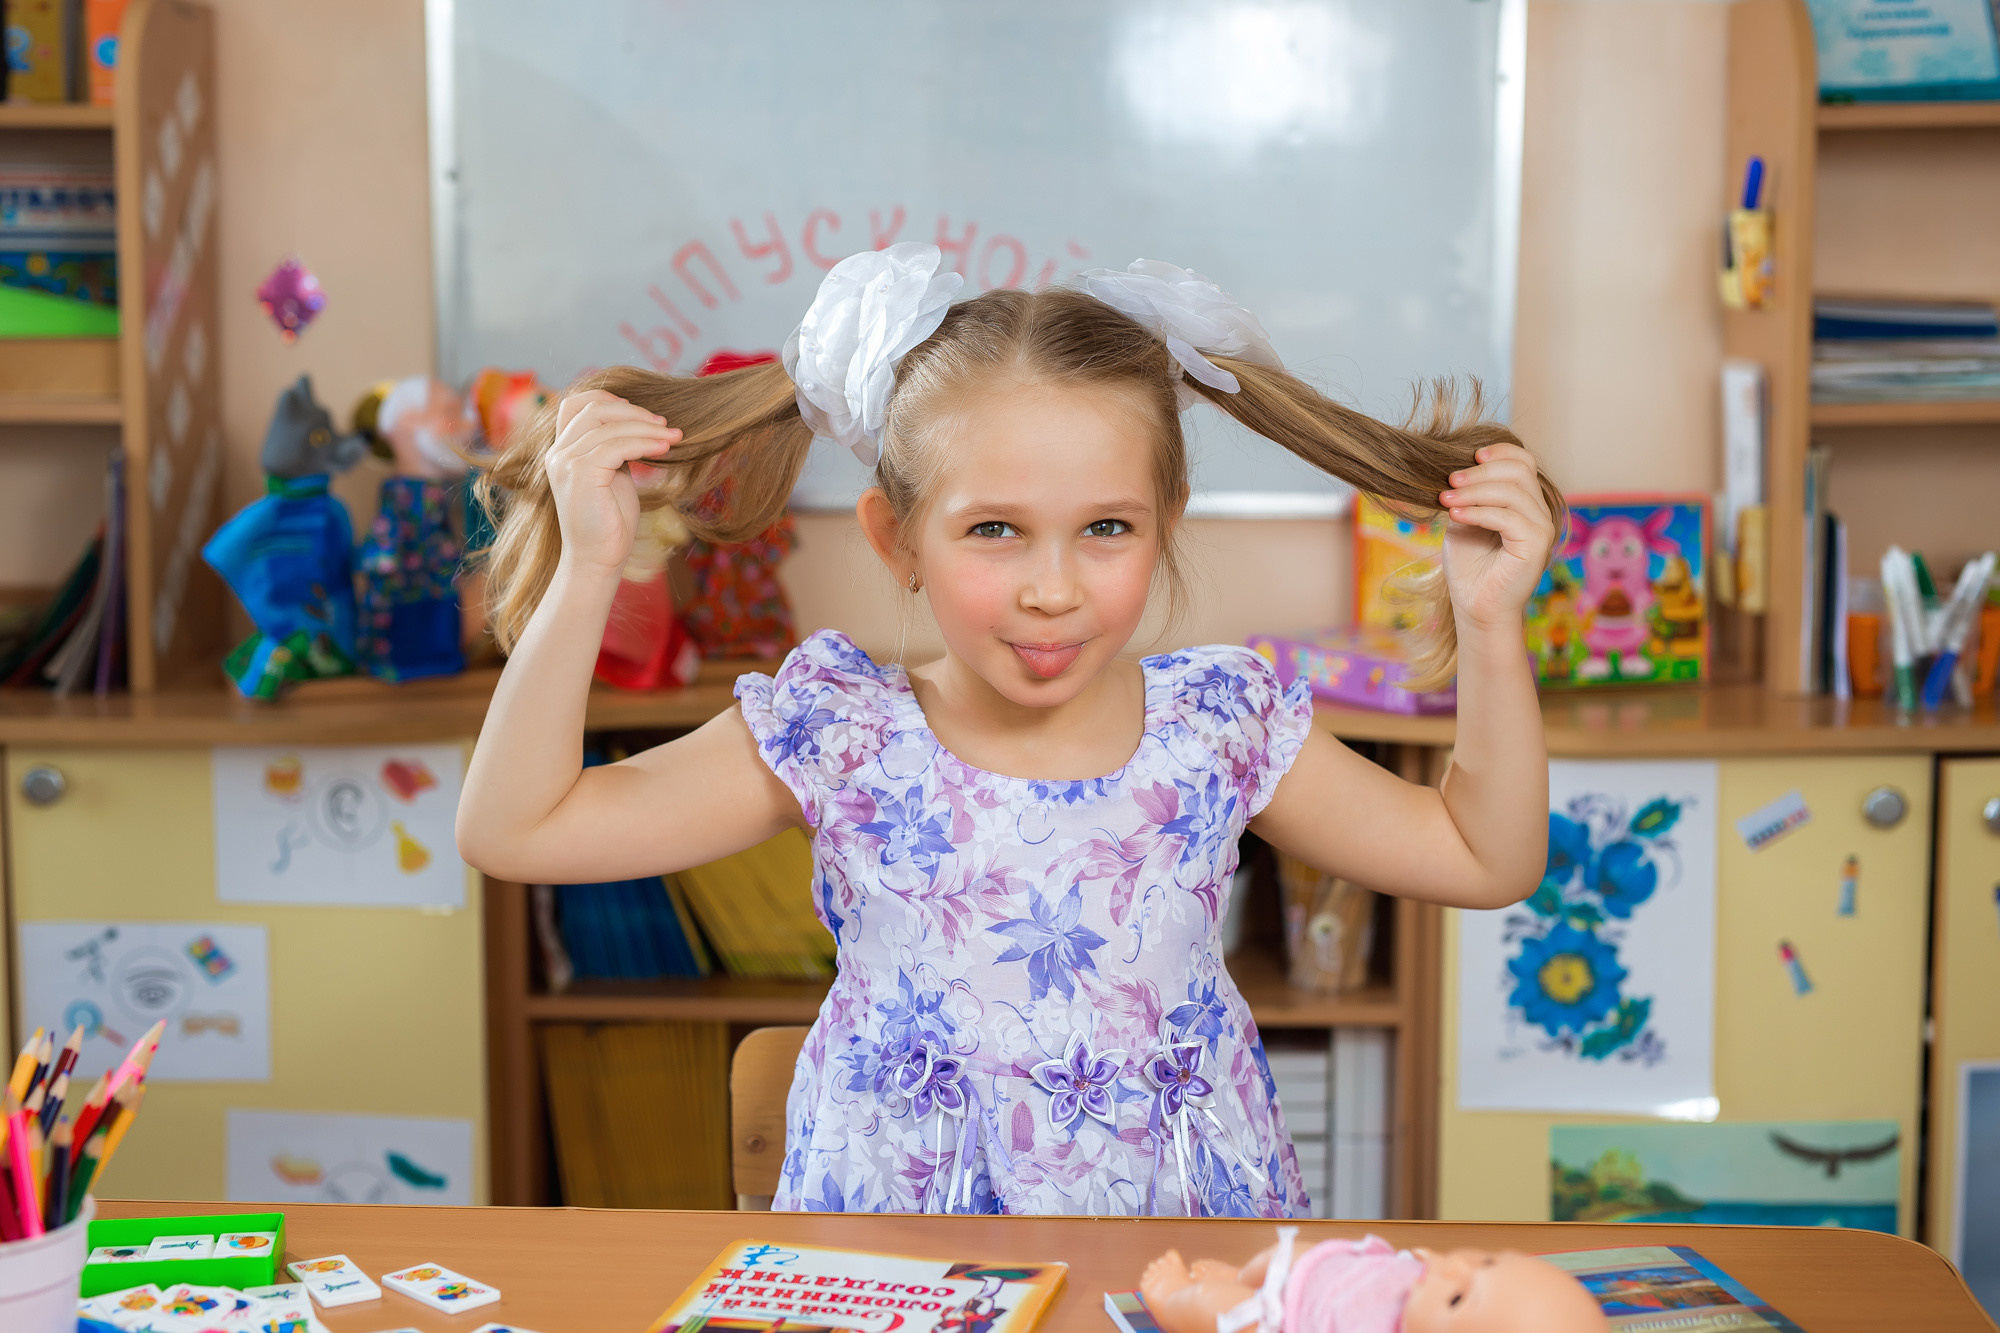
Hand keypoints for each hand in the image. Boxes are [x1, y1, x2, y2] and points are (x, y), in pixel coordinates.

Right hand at [545, 390, 679, 575]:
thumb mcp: (613, 475)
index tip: (639, 411)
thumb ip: (615, 449)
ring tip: (674, 436)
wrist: (598, 559)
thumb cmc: (610, 521)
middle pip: (595, 409)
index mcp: (562, 451)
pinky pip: (617, 445)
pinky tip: (665, 448)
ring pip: (609, 426)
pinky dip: (644, 443)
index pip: (575, 405)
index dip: (606, 398)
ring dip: (646, 428)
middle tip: (665, 423)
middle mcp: (558, 453)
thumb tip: (639, 425)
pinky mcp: (580, 474)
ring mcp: (566, 462)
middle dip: (634, 412)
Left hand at [1437, 442, 1555, 632]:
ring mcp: (1541, 528)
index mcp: (1525, 503)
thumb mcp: (1463, 521)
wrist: (1476, 607)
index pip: (1524, 462)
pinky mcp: (1536, 544)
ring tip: (1446, 498)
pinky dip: (1479, 511)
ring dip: (1474, 491)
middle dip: (1480, 472)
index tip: (1469, 455)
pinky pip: (1508, 517)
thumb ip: (1468, 496)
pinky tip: (1455, 514)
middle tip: (1449, 481)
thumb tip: (1458, 471)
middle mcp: (1539, 512)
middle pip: (1519, 471)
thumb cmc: (1469, 567)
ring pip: (1513, 491)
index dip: (1500, 451)